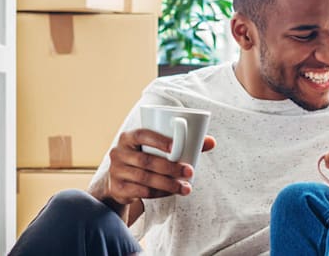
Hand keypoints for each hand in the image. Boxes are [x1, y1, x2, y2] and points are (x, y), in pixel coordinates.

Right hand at [98, 129, 216, 205]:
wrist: (120, 181)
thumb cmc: (145, 158)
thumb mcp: (157, 149)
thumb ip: (184, 144)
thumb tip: (211, 142)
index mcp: (128, 137)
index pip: (142, 135)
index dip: (159, 140)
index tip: (175, 148)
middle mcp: (119, 152)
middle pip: (146, 161)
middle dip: (170, 167)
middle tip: (189, 171)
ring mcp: (116, 171)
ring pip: (145, 179)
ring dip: (168, 184)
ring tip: (185, 187)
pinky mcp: (118, 188)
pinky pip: (142, 192)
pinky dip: (159, 193)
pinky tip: (172, 193)